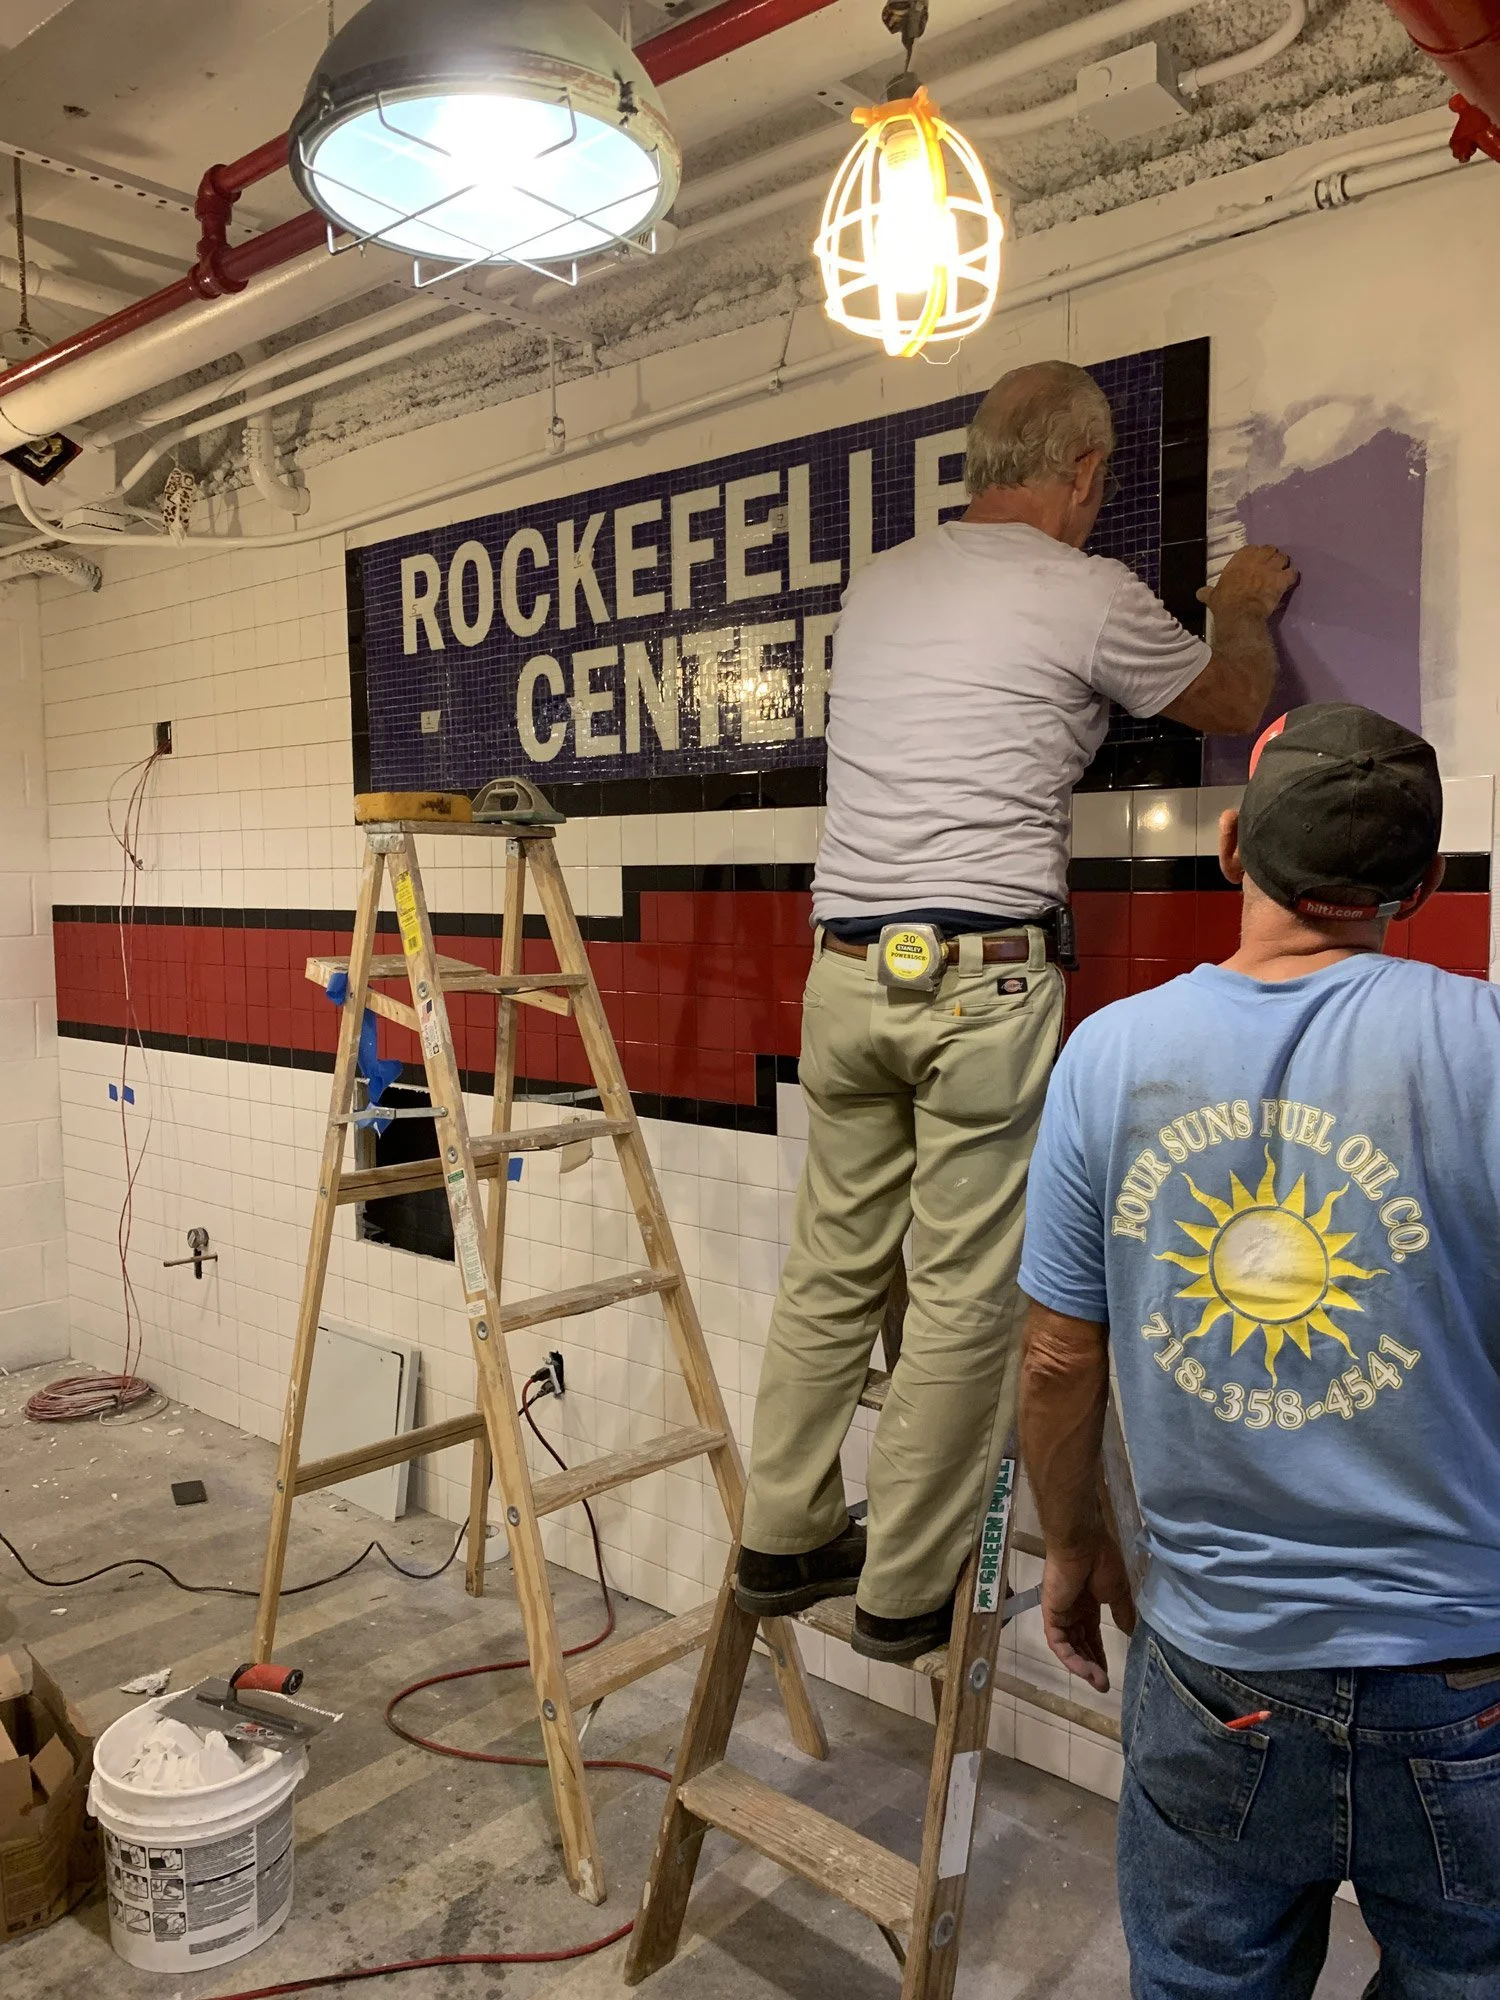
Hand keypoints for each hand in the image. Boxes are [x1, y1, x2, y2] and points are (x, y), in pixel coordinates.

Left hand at [1040, 1539, 1137, 1692]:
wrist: (1082, 1544)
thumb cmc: (1102, 1562)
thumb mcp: (1118, 1593)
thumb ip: (1122, 1614)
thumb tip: (1131, 1633)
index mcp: (1088, 1604)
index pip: (1091, 1636)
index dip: (1099, 1655)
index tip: (1110, 1674)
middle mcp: (1072, 1611)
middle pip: (1080, 1645)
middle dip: (1092, 1666)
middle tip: (1104, 1685)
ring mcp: (1060, 1613)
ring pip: (1069, 1648)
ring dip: (1084, 1667)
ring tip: (1099, 1682)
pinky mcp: (1050, 1614)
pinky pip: (1058, 1643)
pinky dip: (1070, 1659)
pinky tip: (1085, 1671)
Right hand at [1197, 544, 1297, 619]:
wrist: (1240, 613)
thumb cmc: (1225, 603)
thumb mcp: (1213, 596)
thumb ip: (1208, 592)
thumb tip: (1199, 593)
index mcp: (1239, 560)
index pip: (1251, 549)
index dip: (1255, 554)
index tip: (1255, 561)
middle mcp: (1257, 560)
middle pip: (1270, 550)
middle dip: (1271, 556)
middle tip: (1270, 565)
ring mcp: (1271, 568)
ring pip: (1283, 558)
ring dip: (1283, 564)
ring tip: (1281, 571)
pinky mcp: (1282, 580)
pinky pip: (1292, 573)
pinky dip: (1292, 576)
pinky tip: (1289, 581)